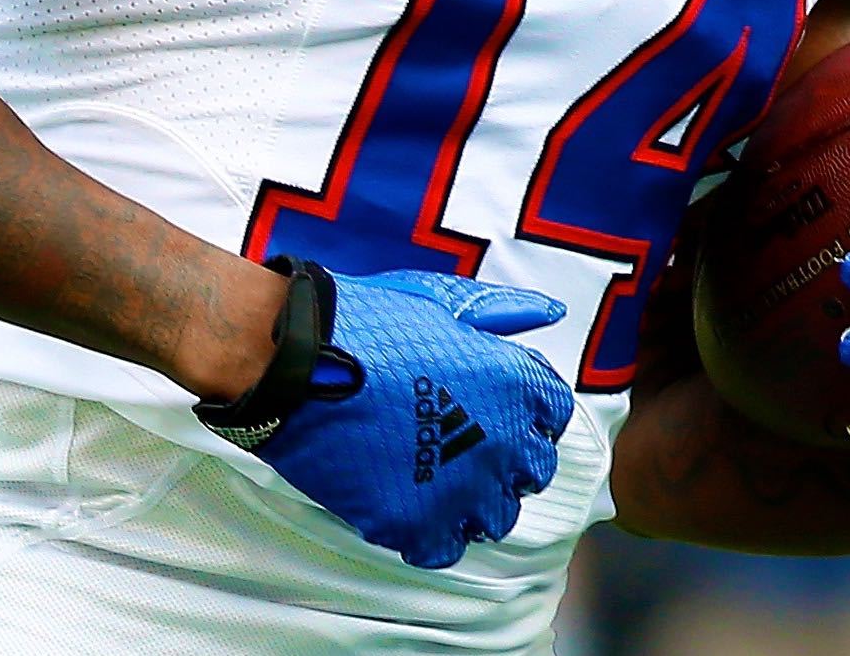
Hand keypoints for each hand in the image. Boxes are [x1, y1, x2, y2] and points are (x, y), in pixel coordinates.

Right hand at [209, 263, 574, 568]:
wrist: (296, 359)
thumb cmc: (367, 322)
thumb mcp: (444, 300)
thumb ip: (504, 311)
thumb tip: (551, 312)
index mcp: (514, 383)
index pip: (553, 417)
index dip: (524, 414)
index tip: (494, 413)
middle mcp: (502, 441)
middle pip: (531, 473)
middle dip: (504, 461)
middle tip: (461, 446)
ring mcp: (460, 487)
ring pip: (494, 518)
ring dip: (471, 503)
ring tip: (432, 479)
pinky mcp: (414, 522)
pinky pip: (444, 549)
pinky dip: (430, 534)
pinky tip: (406, 505)